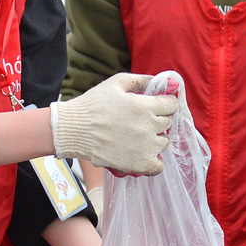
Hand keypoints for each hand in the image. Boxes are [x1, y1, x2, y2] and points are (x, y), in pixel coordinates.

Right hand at [49, 73, 176, 175]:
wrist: (73, 130)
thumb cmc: (92, 105)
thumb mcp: (115, 83)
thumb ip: (139, 80)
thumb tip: (157, 80)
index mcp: (145, 106)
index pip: (171, 104)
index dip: (165, 103)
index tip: (157, 105)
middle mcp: (148, 126)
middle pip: (168, 123)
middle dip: (158, 119)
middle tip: (143, 121)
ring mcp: (145, 146)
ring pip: (164, 142)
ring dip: (155, 139)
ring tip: (140, 137)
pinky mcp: (138, 163)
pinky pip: (158, 165)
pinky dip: (154, 161)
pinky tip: (144, 154)